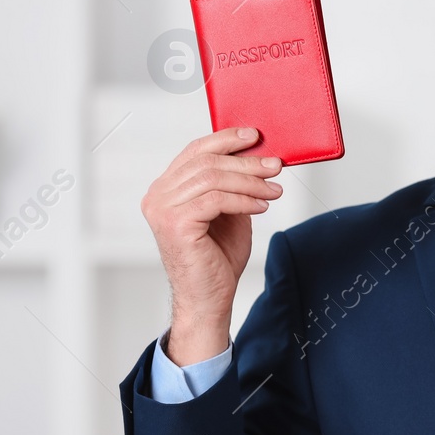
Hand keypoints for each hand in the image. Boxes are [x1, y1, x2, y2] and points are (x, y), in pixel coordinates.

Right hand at [141, 128, 282, 364]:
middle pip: (206, 162)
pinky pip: (216, 199)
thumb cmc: (217, 258)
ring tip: (275, 191)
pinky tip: (261, 207)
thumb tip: (258, 157)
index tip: (255, 136)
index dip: (226, 139)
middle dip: (247, 162)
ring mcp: (162, 209)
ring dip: (251, 182)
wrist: (209, 297)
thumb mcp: (229, 212)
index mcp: (166, 188)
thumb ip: (233, 185)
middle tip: (276, 166)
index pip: (195, 151)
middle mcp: (157, 195)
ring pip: (212, 178)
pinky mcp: (175, 224)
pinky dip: (244, 200)